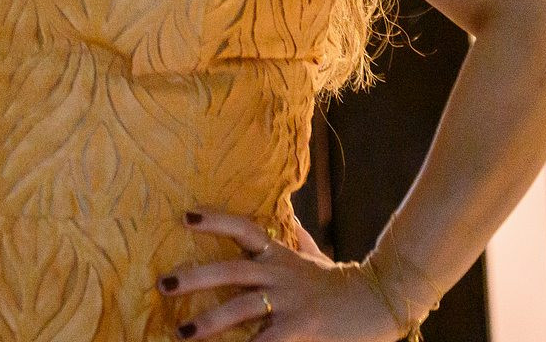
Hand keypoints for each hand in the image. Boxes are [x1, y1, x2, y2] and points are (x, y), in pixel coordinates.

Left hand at [161, 210, 404, 339]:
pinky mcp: (301, 331)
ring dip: (209, 323)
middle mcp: (280, 275)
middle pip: (231, 271)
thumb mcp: (315, 257)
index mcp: (279, 256)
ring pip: (241, 309)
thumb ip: (297, 240)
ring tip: (183, 334)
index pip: (243, 229)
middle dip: (195, 278)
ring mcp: (290, 304)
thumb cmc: (340, 282)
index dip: (215, 221)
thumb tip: (289, 216)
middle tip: (164, 285)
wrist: (382, 302)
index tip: (185, 216)